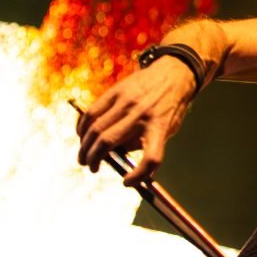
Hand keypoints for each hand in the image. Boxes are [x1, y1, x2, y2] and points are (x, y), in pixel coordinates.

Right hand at [76, 57, 196, 184]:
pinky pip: (92, 112)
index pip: (152, 158)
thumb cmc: (170, 107)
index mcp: (160, 127)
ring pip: (96, 128)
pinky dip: (83, 127)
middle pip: (109, 142)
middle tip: (92, 167)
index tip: (127, 183)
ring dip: (85, 147)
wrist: (174, 74)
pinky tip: (82, 135)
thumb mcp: (167, 128)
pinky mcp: (115, 92)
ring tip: (84, 157)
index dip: (139, 175)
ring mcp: (127, 102)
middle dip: (94, 159)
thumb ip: (144, 143)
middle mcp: (142, 114)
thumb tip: (117, 160)